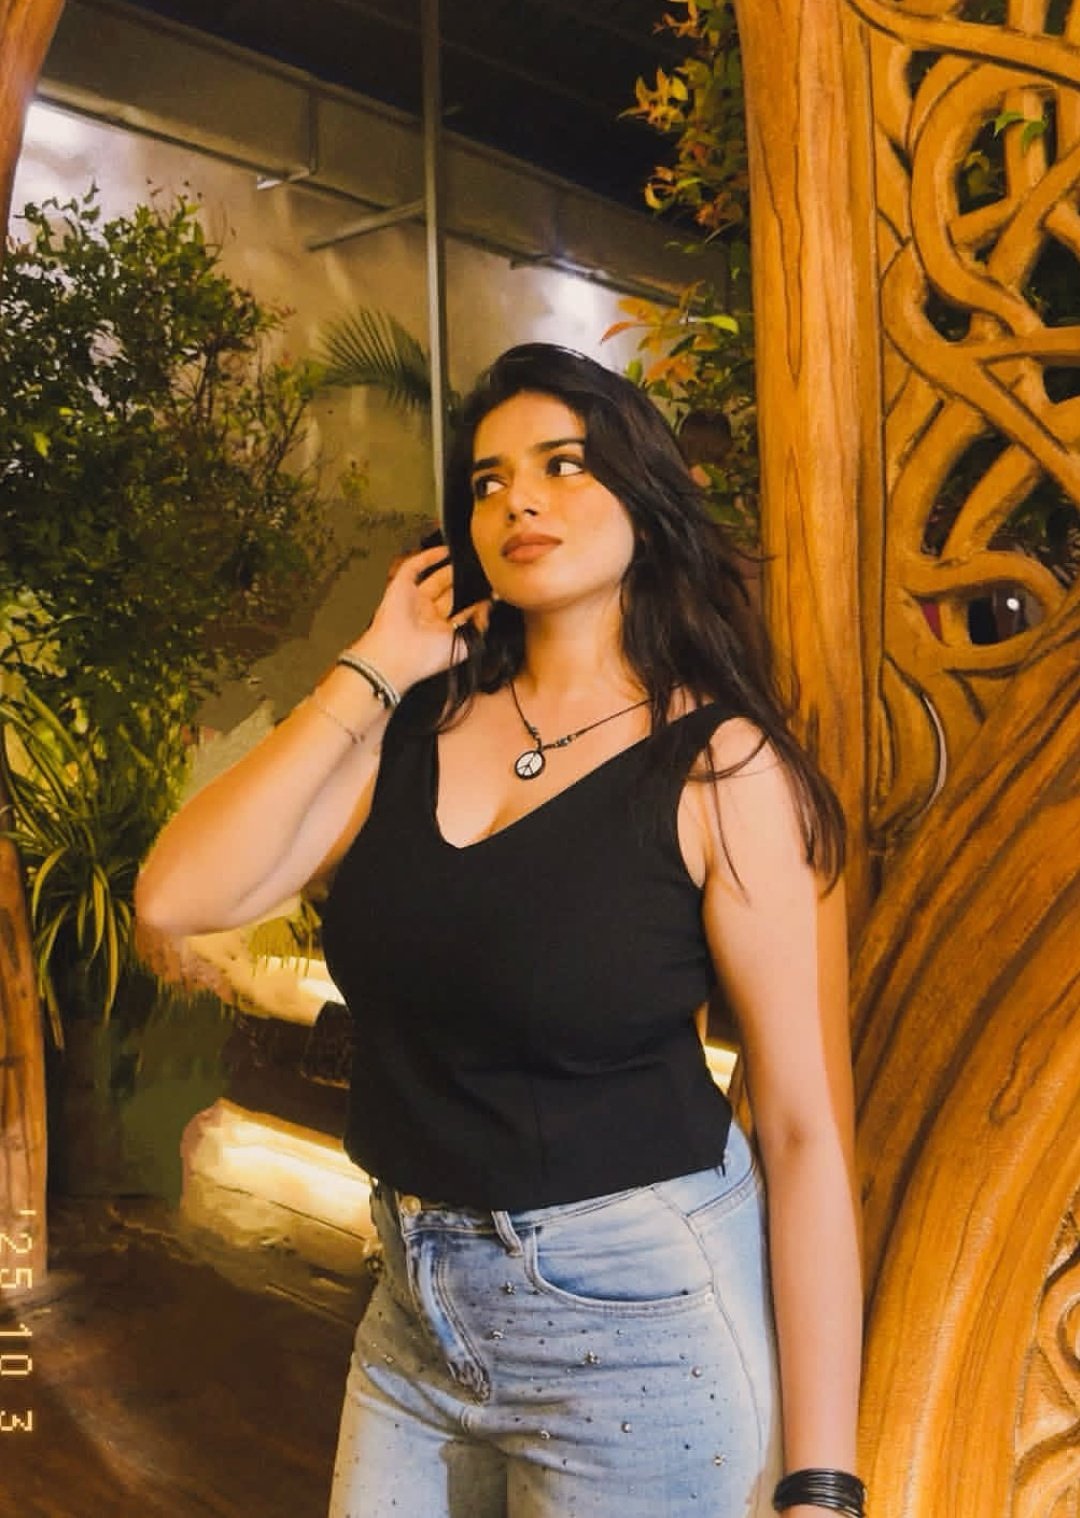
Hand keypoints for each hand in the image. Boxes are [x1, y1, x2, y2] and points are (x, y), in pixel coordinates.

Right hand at [355, 544, 490, 694]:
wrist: (398, 655)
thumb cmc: (427, 657)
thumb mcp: (463, 645)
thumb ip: (479, 627)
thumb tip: (488, 608)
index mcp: (438, 631)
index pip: (460, 611)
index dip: (475, 601)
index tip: (492, 591)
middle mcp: (426, 615)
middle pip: (449, 592)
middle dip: (464, 583)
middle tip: (482, 571)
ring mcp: (413, 599)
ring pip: (434, 578)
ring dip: (450, 569)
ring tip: (468, 559)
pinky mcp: (401, 586)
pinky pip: (414, 566)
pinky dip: (429, 557)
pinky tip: (446, 551)